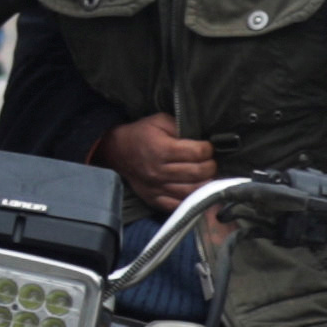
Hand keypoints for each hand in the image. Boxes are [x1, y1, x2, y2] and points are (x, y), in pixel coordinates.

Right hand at [99, 112, 215, 212]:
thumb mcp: (159, 121)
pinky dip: (191, 200)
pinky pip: (177, 205)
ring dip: (205, 183)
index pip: (197, 153)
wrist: (116, 152)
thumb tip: (201, 136)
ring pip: (192, 191)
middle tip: (209, 161)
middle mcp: (159, 171)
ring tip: (205, 175)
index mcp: (162, 149)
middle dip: (210, 166)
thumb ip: (181, 126)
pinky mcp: (154, 198)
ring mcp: (156, 187)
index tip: (207, 147)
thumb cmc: (140, 135)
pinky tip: (196, 191)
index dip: (208, 149)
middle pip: (198, 172)